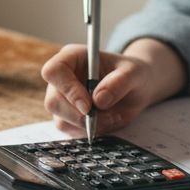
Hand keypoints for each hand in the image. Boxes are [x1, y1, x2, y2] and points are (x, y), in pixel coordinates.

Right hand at [41, 39, 185, 136]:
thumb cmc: (132, 73)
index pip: (54, 71)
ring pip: (61, 120)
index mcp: (72, 57)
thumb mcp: (133, 73)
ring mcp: (63, 100)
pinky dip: (91, 132)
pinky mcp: (69, 118)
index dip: (67, 89)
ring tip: (113, 117)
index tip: (88, 105)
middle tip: (104, 117)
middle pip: (53, 101)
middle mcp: (62, 79)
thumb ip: (118, 83)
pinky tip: (107, 121)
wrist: (136, 88)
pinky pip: (71, 131)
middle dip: (78, 115)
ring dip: (88, 126)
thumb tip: (99, 100)